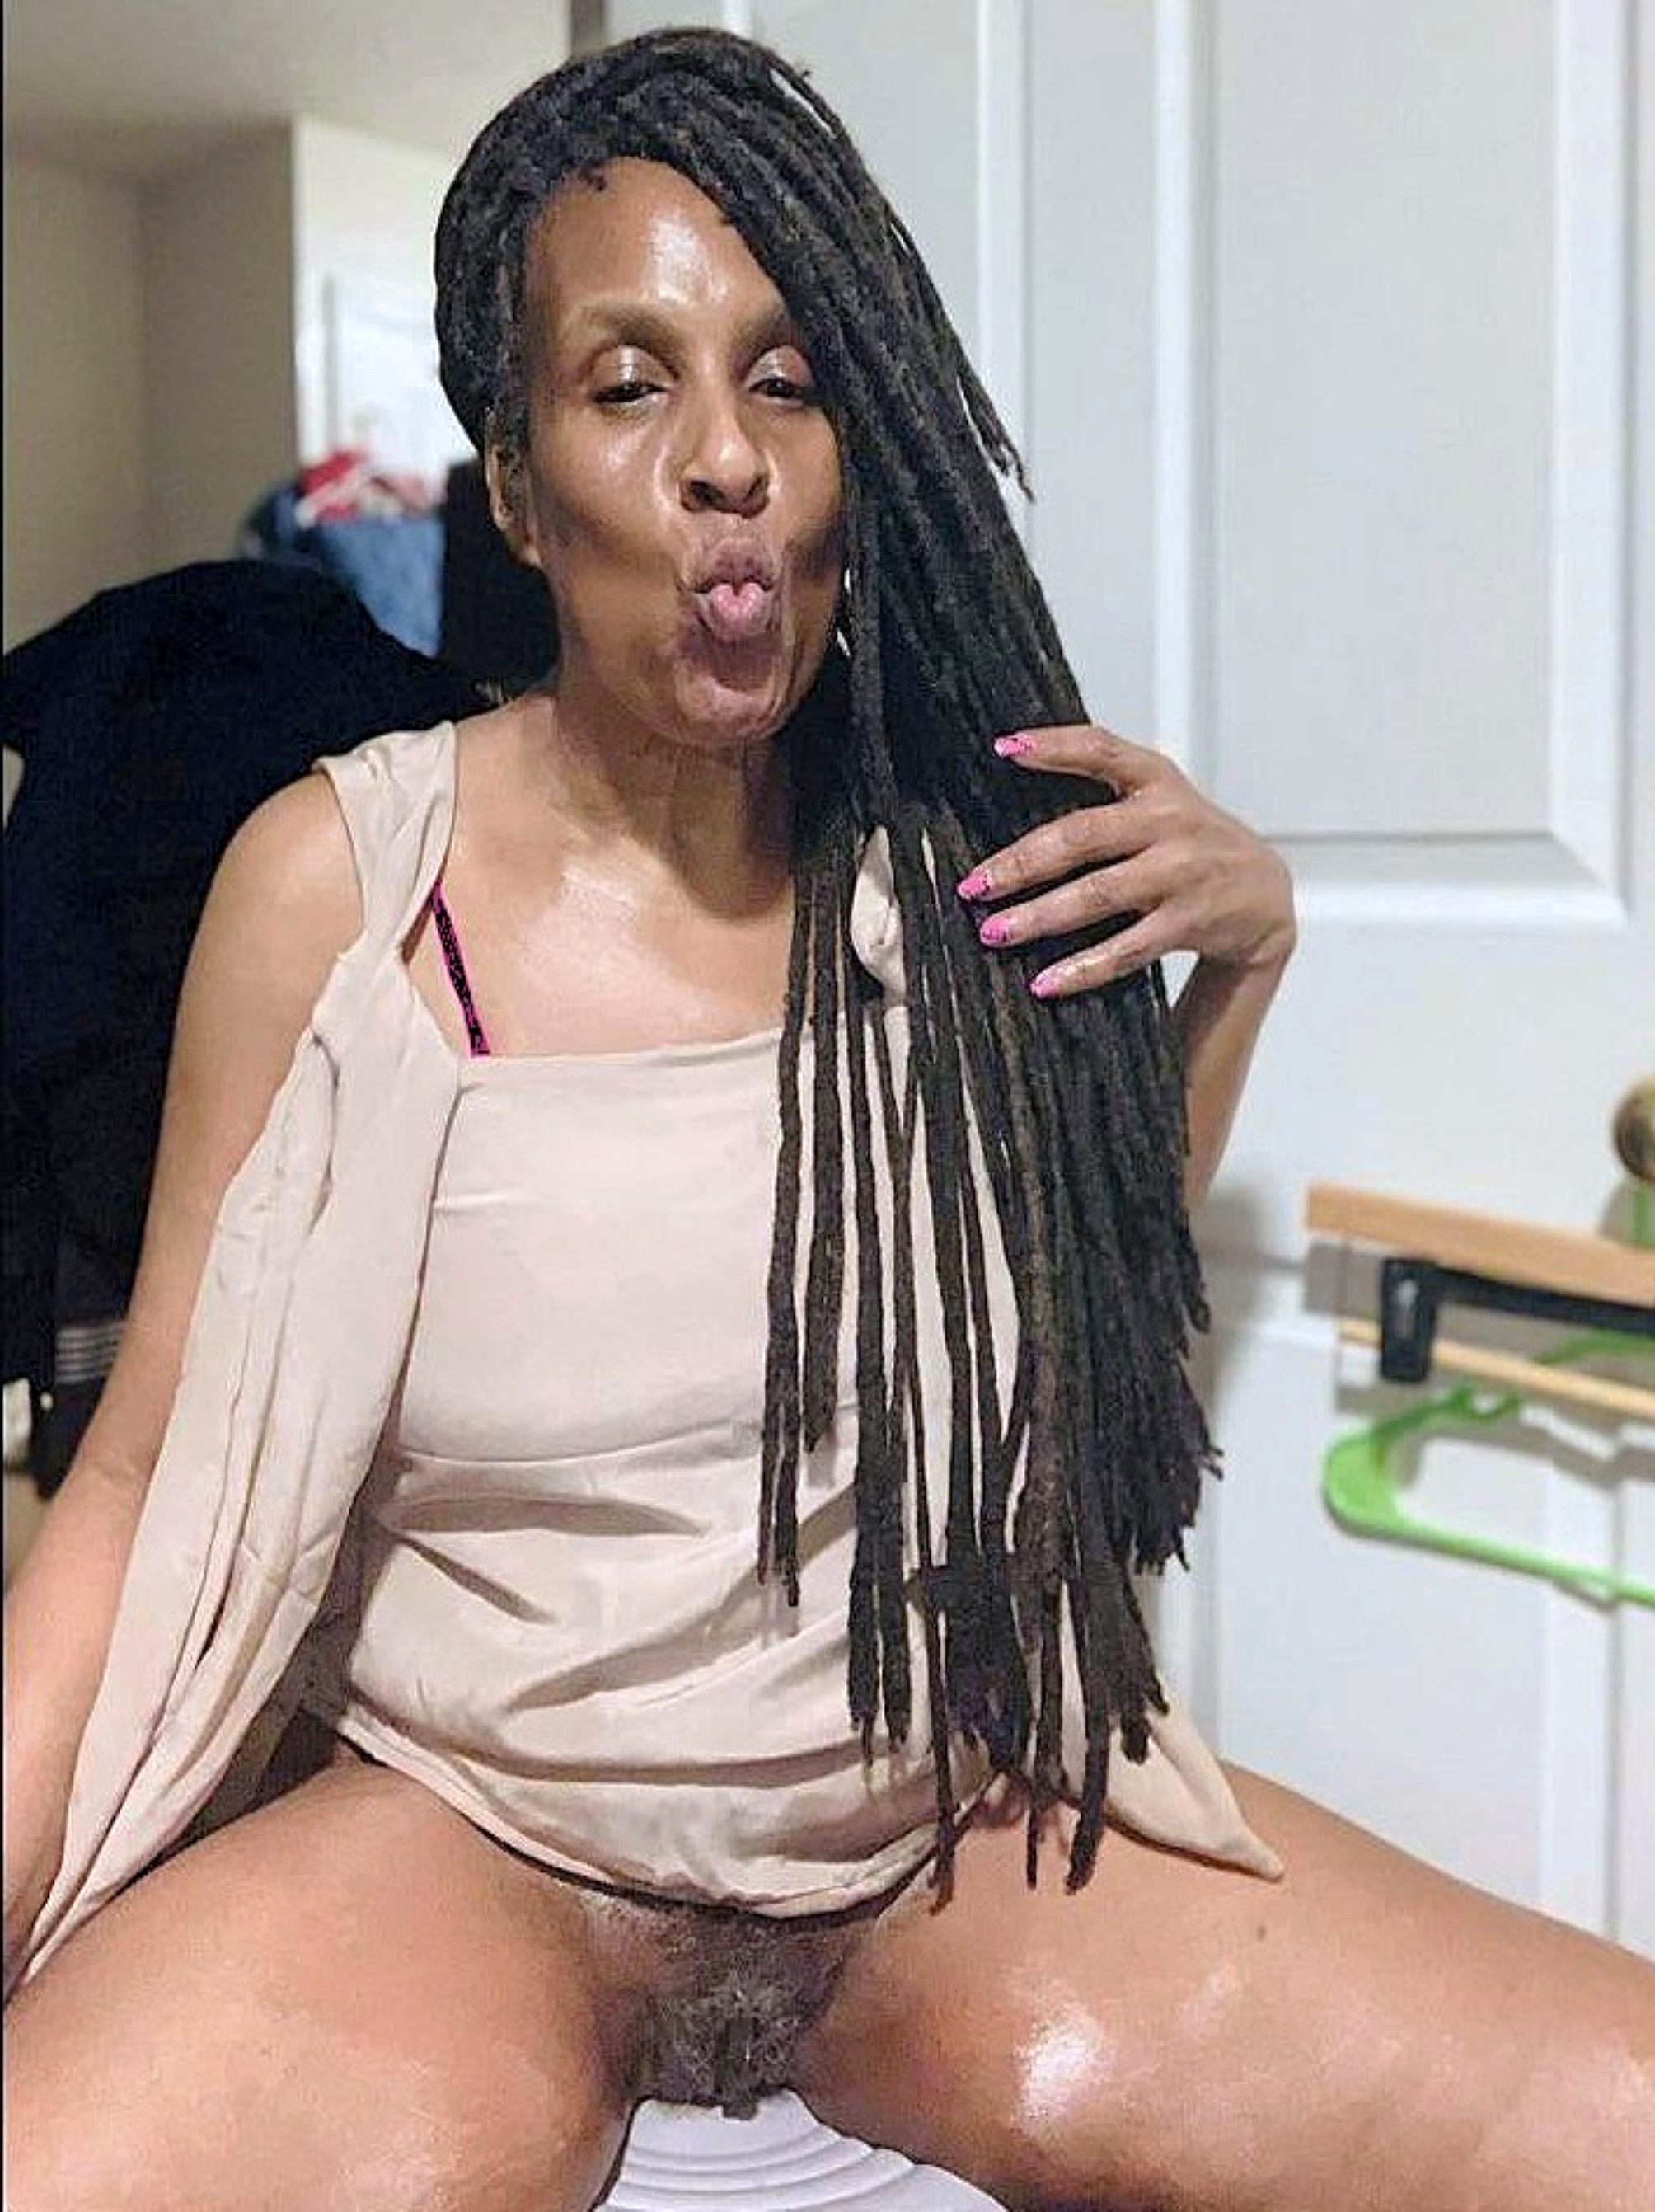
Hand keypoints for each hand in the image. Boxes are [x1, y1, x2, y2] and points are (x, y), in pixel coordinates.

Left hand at [955, 724, 1296, 999]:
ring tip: (994, 932)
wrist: (1265, 896)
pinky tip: (1044, 982)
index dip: (1053, 747)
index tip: (1002, 750)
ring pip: (1099, 894)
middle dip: (1022, 862)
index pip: (1101, 749)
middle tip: (974, 886)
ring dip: (1040, 916)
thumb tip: (1015, 789)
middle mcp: (1170, 820)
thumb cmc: (1191, 844)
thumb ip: (1107, 792)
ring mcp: (1182, 872)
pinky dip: (1083, 968)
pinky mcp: (1189, 920)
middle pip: (1083, 836)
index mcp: (1157, 780)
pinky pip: (1127, 948)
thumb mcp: (1162, 801)